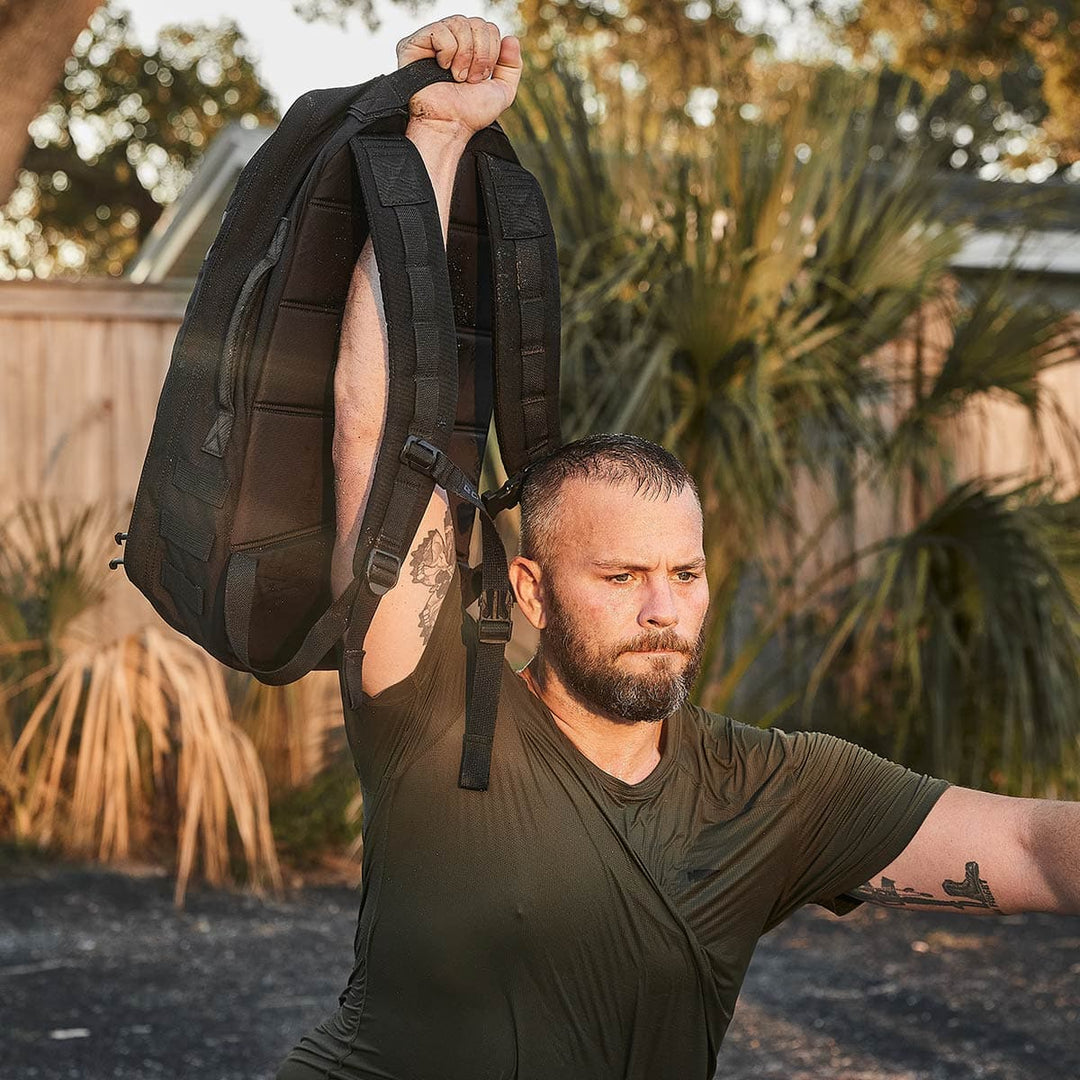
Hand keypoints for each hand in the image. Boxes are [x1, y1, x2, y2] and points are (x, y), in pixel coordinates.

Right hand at [396, 15, 521, 136]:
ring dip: (464, 55)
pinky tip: (442, 67)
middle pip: (477, 23)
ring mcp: (432, 41)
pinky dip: (447, 51)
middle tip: (469, 79)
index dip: (491, 52)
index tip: (480, 78)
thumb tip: (511, 38)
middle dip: (480, 54)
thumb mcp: (502, 92)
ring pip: (459, 23)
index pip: (489, 28)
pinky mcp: (413, 43)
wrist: (450, 124)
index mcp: (470, 48)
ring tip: (457, 76)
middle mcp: (451, 41)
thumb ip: (512, 66)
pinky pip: (439, 30)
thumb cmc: (470, 113)